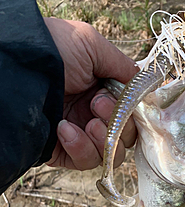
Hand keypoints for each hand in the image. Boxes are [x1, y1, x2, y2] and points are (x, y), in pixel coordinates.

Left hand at [43, 18, 137, 169]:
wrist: (18, 70)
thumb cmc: (52, 51)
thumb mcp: (91, 45)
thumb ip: (122, 65)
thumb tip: (144, 84)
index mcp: (102, 91)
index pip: (131, 114)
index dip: (133, 112)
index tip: (125, 101)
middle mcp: (92, 114)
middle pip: (126, 136)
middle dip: (119, 123)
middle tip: (98, 106)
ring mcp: (80, 134)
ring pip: (111, 154)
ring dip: (104, 138)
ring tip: (88, 122)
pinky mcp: (65, 152)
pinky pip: (87, 161)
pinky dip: (81, 147)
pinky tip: (63, 128)